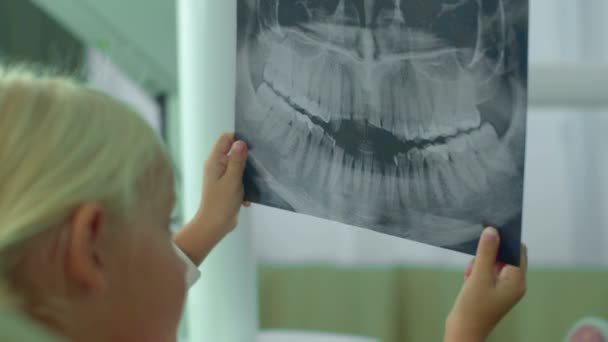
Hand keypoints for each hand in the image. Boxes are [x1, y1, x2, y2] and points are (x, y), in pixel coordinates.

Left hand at [196, 132, 249, 234]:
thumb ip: (237, 160)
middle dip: (246, 158)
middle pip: (233, 152)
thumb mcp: (232, 180)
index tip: (252, 144)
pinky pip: (239, 179)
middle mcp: (217, 166)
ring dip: (246, 174)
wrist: (214, 226)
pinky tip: (246, 197)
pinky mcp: (227, 186)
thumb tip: (241, 142)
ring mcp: (222, 176)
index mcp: (214, 161)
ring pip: (238, 166)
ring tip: (251, 183)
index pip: (225, 139)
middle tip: (258, 164)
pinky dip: (244, 186)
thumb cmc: (221, 203)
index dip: (238, 138)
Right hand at [444, 227, 527, 341]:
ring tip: (470, 275)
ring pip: (493, 263)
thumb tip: (492, 230)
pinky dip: (477, 271)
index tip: (490, 231)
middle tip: (476, 262)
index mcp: (517, 281)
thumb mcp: (479, 276)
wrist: (463, 331)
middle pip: (505, 255)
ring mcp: (503, 288)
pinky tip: (469, 280)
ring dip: (480, 263)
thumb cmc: (473, 307)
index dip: (505, 240)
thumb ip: (486, 252)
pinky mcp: (492, 291)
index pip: (518, 250)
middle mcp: (514, 284)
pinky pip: (487, 272)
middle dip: (488, 254)